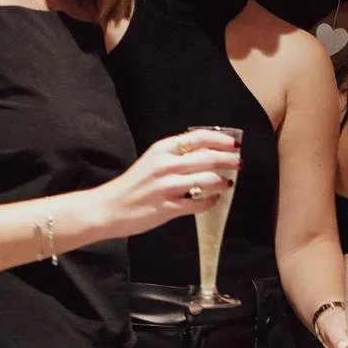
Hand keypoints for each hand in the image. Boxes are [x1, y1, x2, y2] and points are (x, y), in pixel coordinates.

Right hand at [97, 130, 240, 238]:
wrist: (107, 208)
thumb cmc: (133, 185)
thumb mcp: (152, 160)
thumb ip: (176, 155)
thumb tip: (210, 151)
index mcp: (161, 149)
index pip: (198, 138)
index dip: (221, 140)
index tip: (235, 143)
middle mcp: (165, 165)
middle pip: (208, 158)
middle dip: (228, 159)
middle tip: (240, 162)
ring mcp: (167, 187)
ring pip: (207, 180)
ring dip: (223, 181)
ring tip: (228, 183)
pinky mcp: (168, 207)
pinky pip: (199, 203)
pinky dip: (211, 201)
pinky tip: (213, 199)